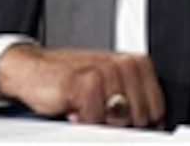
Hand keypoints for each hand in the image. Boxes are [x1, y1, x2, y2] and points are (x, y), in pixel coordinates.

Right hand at [0, 42, 164, 127]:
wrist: (32, 68)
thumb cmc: (70, 80)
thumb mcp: (109, 87)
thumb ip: (134, 101)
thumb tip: (155, 127)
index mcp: (136, 63)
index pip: (157, 110)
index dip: (136, 122)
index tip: (117, 116)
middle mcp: (124, 64)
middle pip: (140, 118)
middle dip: (118, 122)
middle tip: (97, 108)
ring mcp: (107, 71)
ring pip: (119, 122)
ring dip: (97, 120)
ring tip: (84, 105)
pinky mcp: (87, 82)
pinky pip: (95, 120)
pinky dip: (81, 120)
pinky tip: (73, 105)